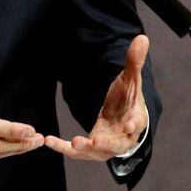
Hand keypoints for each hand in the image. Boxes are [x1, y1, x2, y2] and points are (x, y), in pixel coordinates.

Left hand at [44, 34, 149, 160]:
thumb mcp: (130, 79)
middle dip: (106, 144)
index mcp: (135, 119)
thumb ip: (134, 62)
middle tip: (95, 141)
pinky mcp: (91, 148)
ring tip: (73, 143)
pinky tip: (48, 140)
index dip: (133, 125)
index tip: (128, 125)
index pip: (136, 123)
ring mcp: (106, 145)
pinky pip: (77, 150)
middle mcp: (122, 137)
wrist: (123, 117)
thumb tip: (142, 38)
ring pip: (96, 152)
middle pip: (117, 144)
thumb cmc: (128, 98)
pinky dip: (63, 147)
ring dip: (84, 149)